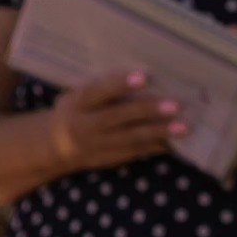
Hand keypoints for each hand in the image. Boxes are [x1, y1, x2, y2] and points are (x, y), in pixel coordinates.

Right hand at [49, 71, 184, 173]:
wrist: (54, 146)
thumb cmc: (73, 111)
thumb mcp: (74, 96)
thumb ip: (98, 89)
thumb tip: (140, 77)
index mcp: (76, 104)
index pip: (97, 92)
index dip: (119, 85)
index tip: (143, 77)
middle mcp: (84, 126)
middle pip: (117, 117)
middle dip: (147, 111)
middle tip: (175, 106)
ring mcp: (95, 145)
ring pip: (129, 138)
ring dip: (157, 133)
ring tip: (183, 128)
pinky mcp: (105, 159)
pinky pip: (132, 152)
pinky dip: (152, 147)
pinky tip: (172, 142)